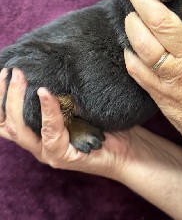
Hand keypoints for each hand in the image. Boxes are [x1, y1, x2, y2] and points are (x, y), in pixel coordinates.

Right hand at [0, 67, 181, 219]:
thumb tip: (54, 63)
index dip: (2, 94)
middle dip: (5, 95)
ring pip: (20, 130)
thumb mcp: (79, 102)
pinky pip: (50, 134)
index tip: (5, 70)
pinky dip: (47, 112)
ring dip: (17, 102)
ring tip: (20, 78)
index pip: (7, 116)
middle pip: (6, 123)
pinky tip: (46, 93)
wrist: (129, 147)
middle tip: (10, 71)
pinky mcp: (63, 158)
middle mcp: (39, 143)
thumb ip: (64, 92)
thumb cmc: (105, 122)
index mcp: (39, 130)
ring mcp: (49, 152)